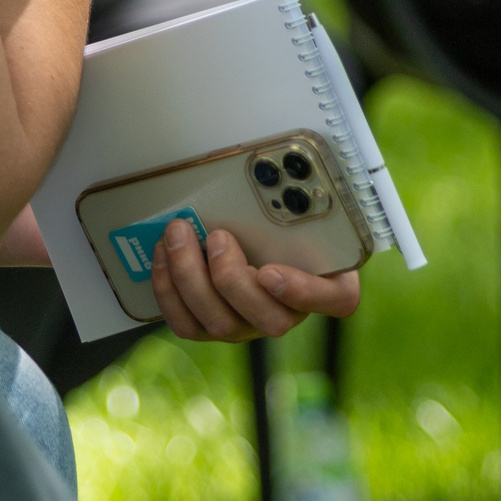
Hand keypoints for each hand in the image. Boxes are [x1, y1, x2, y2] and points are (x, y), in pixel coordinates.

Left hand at [149, 218, 360, 342]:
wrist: (253, 238)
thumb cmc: (279, 224)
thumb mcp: (298, 210)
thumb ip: (296, 204)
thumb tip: (269, 174)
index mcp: (326, 282)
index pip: (336, 299)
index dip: (302, 291)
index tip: (271, 271)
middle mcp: (287, 312)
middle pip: (269, 320)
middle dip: (231, 277)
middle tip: (216, 236)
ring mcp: (249, 325)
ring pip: (221, 324)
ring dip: (191, 277)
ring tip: (178, 236)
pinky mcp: (212, 327)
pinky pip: (188, 324)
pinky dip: (169, 289)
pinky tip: (163, 255)